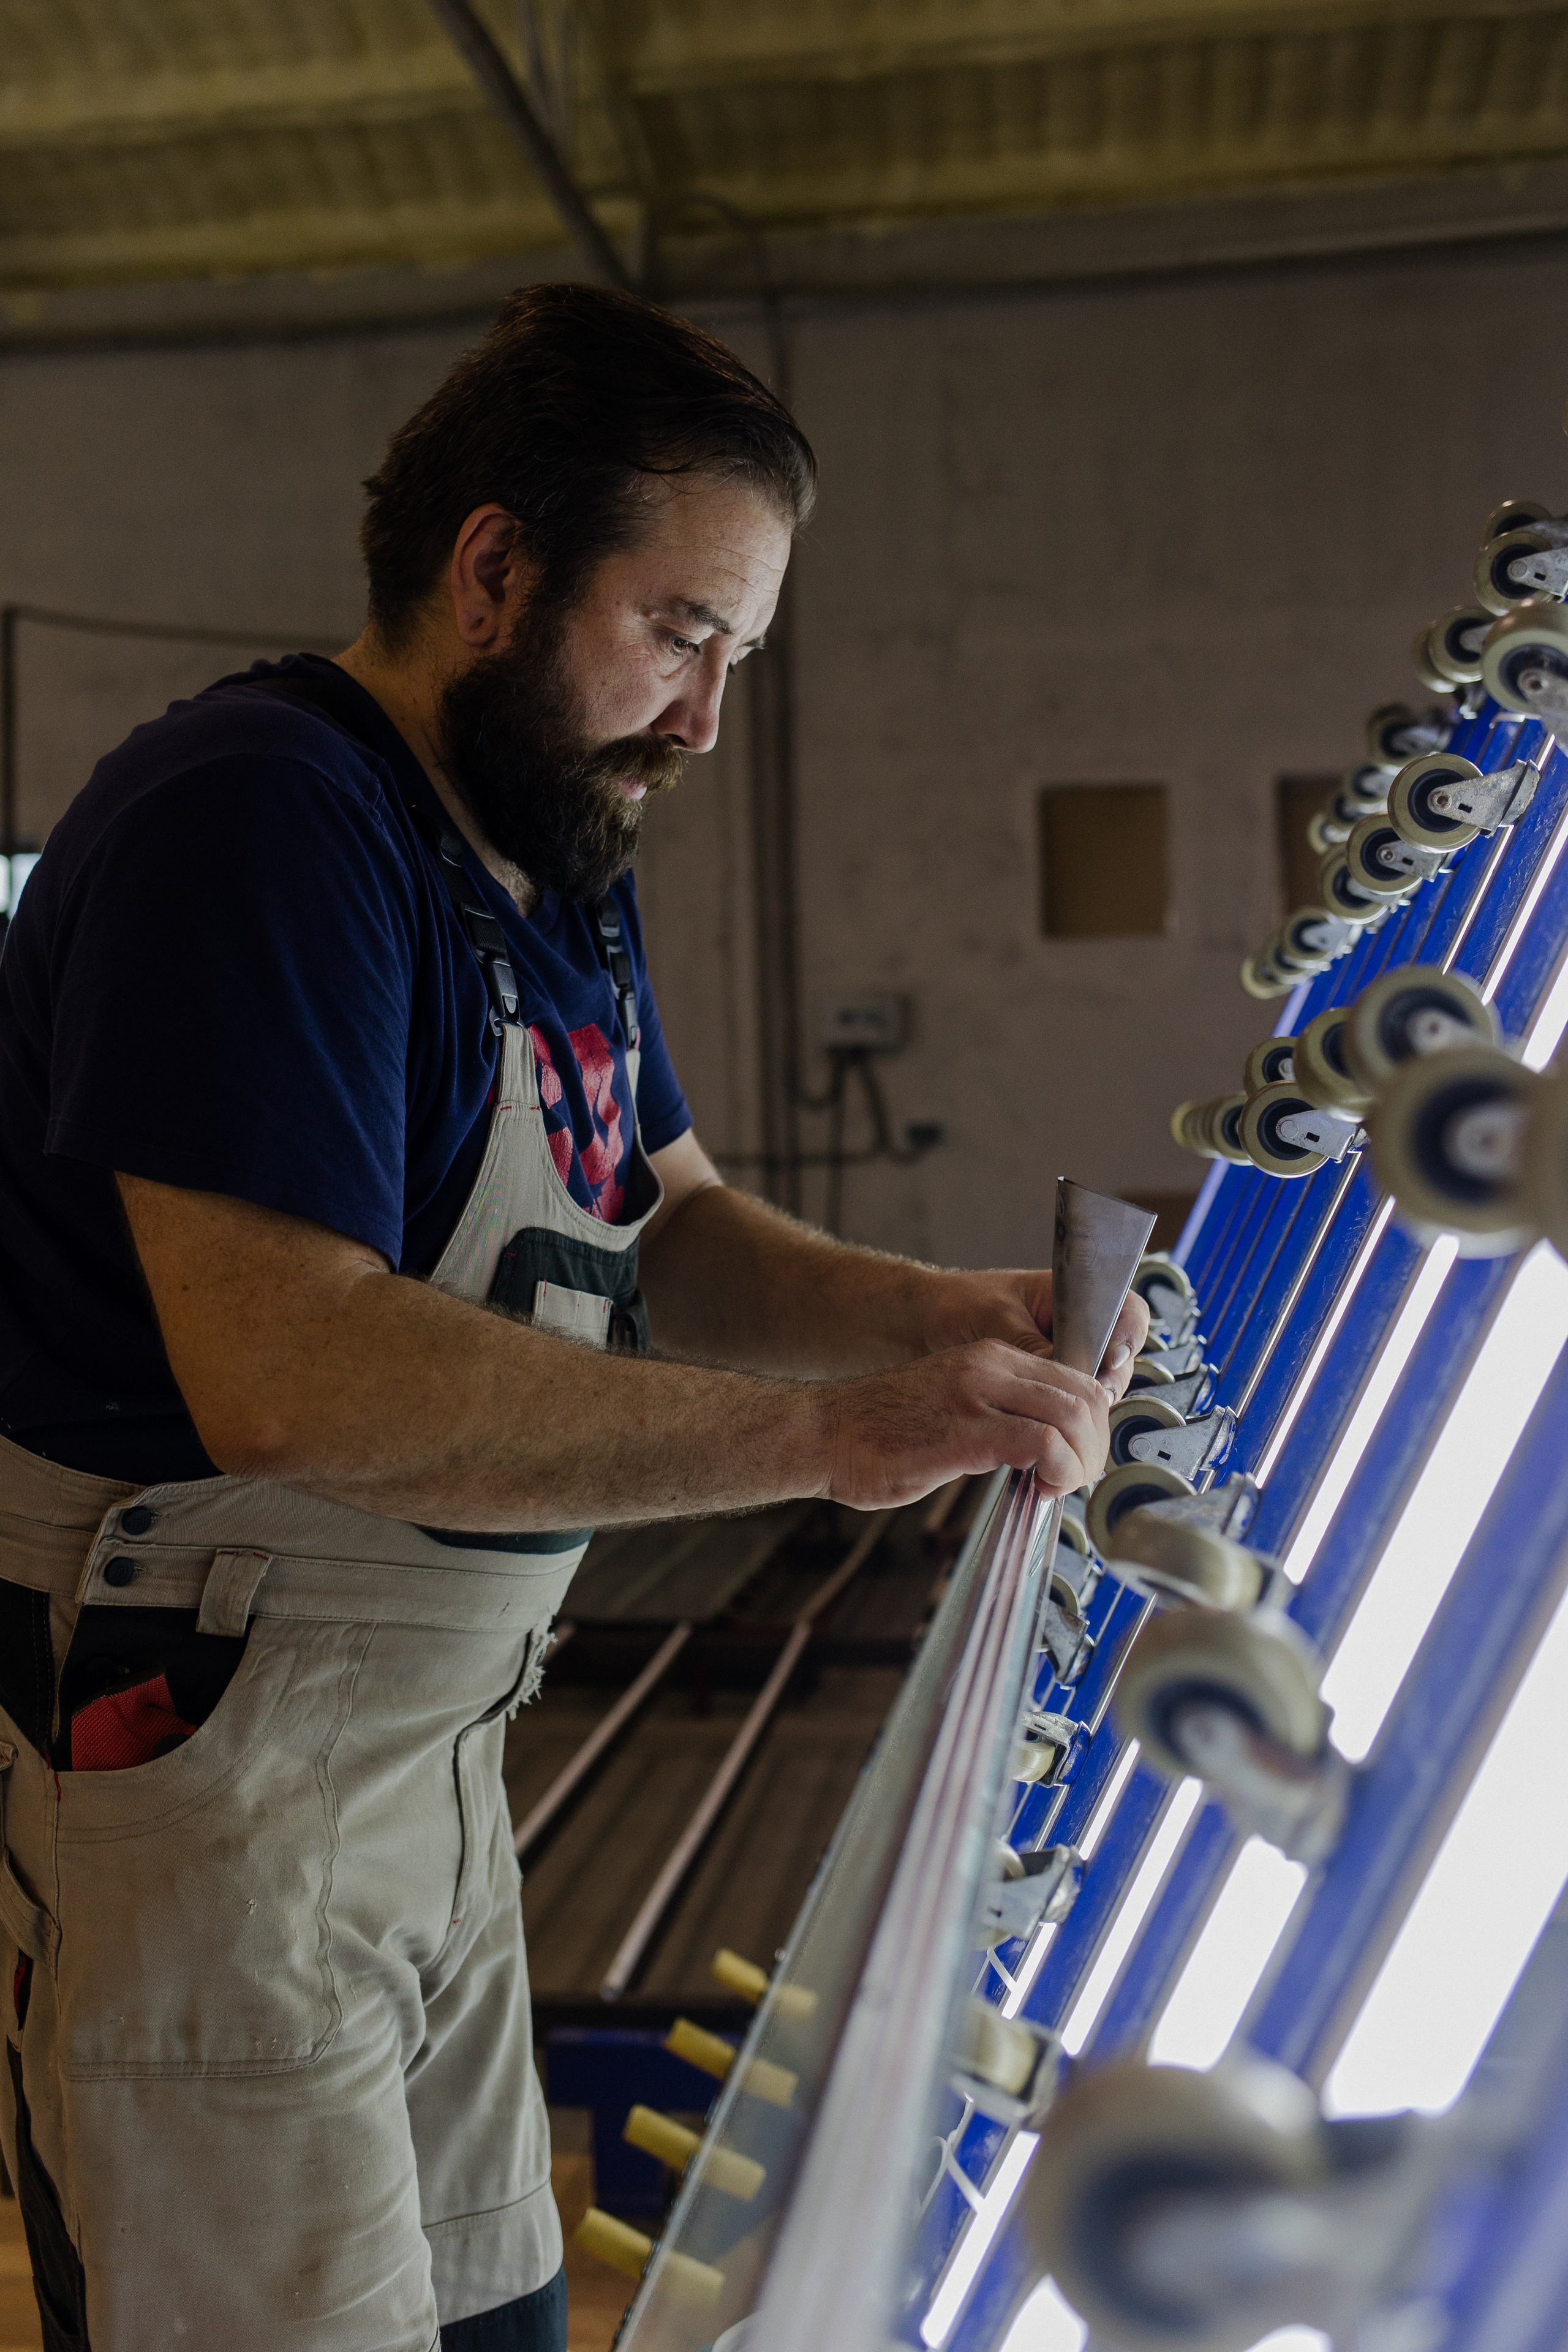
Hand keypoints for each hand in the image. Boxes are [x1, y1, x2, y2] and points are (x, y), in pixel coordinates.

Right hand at [821, 1340, 1112, 1510]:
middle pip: (1085, 1393)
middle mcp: (990, 1366)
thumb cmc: (880, 1433)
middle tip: (1081, 1478)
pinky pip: (1041, 1443)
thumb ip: (999, 1420)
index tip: (1081, 1457)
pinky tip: (1041, 1489)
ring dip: (1082, 1459)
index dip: (1092, 1422)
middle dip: (1096, 1443)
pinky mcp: (966, 1430)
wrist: (823, 1433)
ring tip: (1064, 1485)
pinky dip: (1058, 1470)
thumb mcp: (953, 1408)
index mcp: (991, 1357)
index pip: (1074, 1377)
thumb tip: (1043, 1453)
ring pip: (1073, 1415)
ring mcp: (979, 1394)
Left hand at [916, 1269, 1150, 1398]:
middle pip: (1120, 1358)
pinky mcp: (1049, 1384)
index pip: (1125, 1312)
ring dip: (1087, 1405)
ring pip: (1100, 1385)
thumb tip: (1065, 1372)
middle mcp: (1077, 1327)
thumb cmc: (959, 1304)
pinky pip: (1073, 1402)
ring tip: (1066, 1420)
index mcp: (1072, 1296)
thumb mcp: (995, 1319)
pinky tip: (1052, 1427)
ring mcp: (1066, 1356)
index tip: (1109, 1362)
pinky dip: (1067, 1416)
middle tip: (1090, 1404)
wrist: (926, 1322)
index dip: (1127, 1338)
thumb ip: (1032, 1345)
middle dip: (1107, 1382)